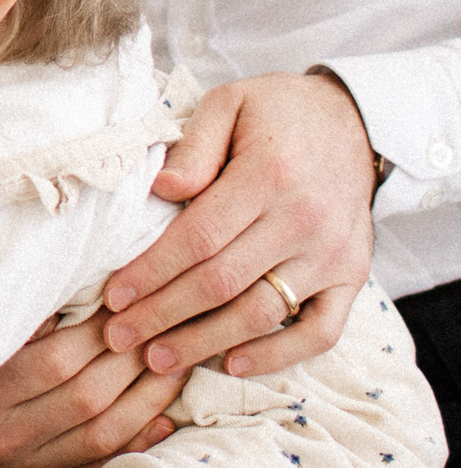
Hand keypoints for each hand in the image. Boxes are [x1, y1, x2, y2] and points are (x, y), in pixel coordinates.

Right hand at [0, 314, 184, 467]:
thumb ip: (31, 312)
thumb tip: (97, 284)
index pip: (59, 360)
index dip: (104, 332)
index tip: (133, 306)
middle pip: (87, 398)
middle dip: (134, 361)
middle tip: (165, 331)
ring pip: (102, 436)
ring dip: (147, 401)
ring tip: (174, 367)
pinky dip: (137, 444)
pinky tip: (163, 420)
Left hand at [101, 71, 375, 378]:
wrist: (355, 121)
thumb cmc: (278, 113)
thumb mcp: (230, 103)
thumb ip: (195, 146)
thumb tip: (162, 189)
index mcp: (269, 175)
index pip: (198, 237)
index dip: (152, 272)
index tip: (113, 296)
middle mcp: (305, 219)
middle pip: (222, 283)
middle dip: (163, 316)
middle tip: (118, 338)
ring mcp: (333, 254)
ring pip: (261, 314)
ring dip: (205, 343)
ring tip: (157, 360)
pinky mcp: (352, 277)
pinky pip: (319, 332)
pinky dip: (276, 355)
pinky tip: (231, 364)